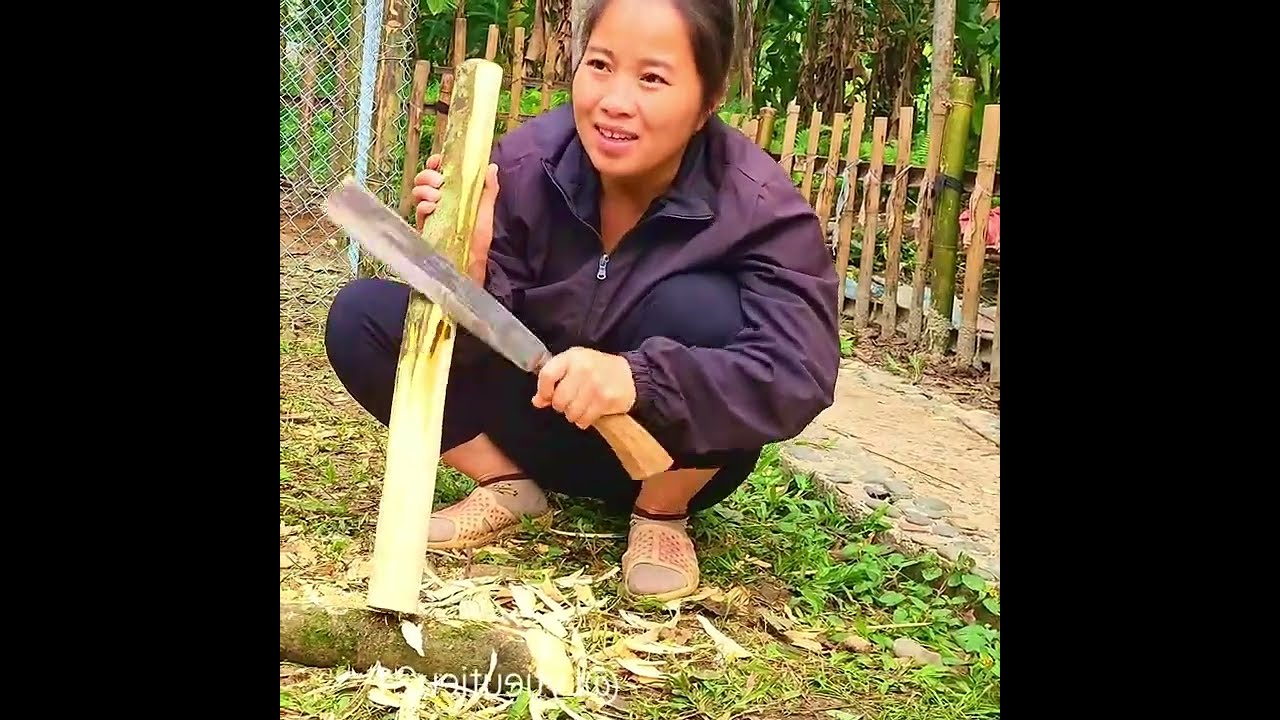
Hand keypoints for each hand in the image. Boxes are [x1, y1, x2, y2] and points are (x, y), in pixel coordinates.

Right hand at [411, 154, 499, 283]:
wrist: (470, 264)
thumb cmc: (478, 240)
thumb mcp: (485, 212)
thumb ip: (488, 189)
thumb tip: (491, 166)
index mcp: (452, 193)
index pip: (438, 171)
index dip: (436, 162)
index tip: (439, 161)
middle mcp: (438, 201)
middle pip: (423, 178)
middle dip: (428, 175)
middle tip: (440, 182)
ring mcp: (429, 214)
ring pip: (417, 192)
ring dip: (425, 189)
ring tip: (437, 197)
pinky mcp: (423, 228)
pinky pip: (417, 211)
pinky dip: (423, 206)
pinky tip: (432, 209)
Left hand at [533, 347, 636, 428]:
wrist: (629, 375)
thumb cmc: (597, 370)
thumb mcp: (574, 366)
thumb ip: (553, 380)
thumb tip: (538, 401)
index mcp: (572, 357)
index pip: (547, 375)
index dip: (543, 391)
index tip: (547, 397)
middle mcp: (583, 369)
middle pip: (559, 399)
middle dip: (561, 405)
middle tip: (570, 401)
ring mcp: (595, 384)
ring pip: (571, 412)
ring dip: (573, 414)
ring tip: (581, 406)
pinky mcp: (605, 399)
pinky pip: (584, 419)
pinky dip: (584, 420)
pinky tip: (590, 412)